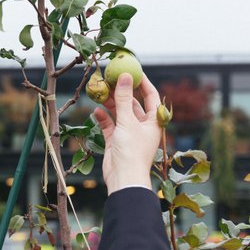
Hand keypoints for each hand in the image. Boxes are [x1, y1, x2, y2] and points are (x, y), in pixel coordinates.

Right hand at [93, 73, 161, 194]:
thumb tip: (125, 76)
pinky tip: (96, 110)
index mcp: (153, 121)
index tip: (133, 70)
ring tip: (100, 91)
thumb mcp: (128, 122)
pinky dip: (103, 118)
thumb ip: (123, 98)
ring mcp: (129, 133)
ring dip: (110, 103)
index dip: (143, 83)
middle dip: (122, 91)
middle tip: (110, 78)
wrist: (124, 179)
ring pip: (120, 113)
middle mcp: (143, 126)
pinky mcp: (117, 141)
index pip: (151, 96)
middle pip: (133, 103)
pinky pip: (110, 125)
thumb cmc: (132, 151)